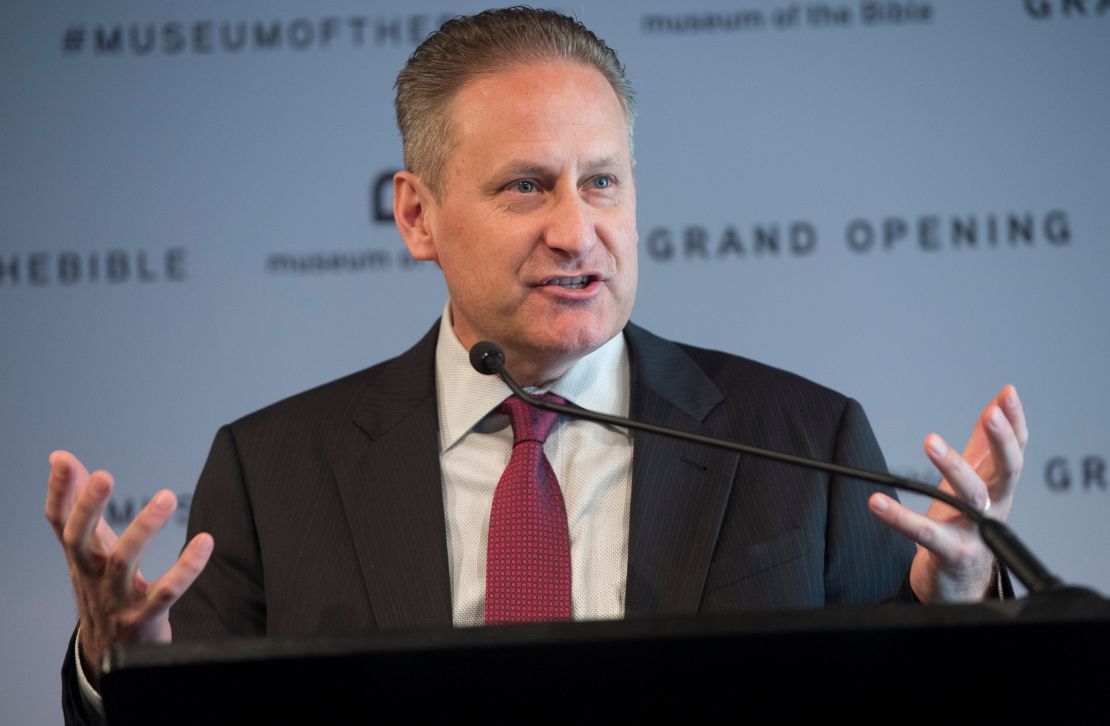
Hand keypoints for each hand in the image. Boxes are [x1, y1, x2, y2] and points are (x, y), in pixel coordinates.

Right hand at [45, 450, 212, 683]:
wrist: (110, 655)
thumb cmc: (102, 589)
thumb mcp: (90, 548)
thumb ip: (80, 505)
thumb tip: (61, 457)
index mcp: (80, 557)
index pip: (60, 522)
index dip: (59, 492)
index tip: (63, 461)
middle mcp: (91, 577)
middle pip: (80, 541)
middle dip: (89, 508)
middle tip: (104, 475)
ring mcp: (116, 600)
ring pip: (123, 563)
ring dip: (143, 529)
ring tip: (166, 497)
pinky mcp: (144, 620)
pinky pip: (165, 593)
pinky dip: (186, 569)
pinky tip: (204, 543)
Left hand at [868, 385, 1026, 602]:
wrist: (959, 584)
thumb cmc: (966, 525)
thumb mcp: (977, 480)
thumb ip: (985, 443)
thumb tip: (1000, 399)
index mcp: (999, 487)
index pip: (1016, 451)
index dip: (1015, 423)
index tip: (1008, 394)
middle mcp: (994, 508)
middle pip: (1008, 472)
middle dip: (1002, 442)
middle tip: (990, 414)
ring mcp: (975, 532)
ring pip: (971, 497)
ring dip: (953, 467)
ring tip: (930, 440)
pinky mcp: (950, 554)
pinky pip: (925, 533)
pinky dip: (899, 517)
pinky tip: (876, 502)